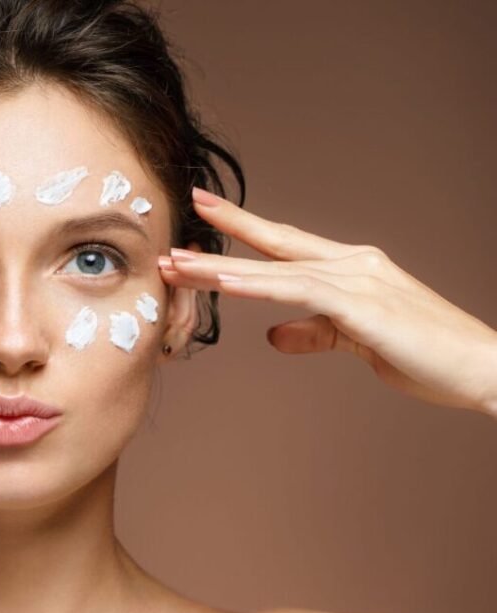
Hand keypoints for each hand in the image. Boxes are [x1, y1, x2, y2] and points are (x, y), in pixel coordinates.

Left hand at [159, 187, 496, 417]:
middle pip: (273, 246)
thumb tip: (272, 337)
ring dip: (221, 267)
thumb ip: (315, 333)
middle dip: (221, 235)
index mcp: (350, 269)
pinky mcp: (362, 305)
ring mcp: (357, 280)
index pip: (285, 243)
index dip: (243, 228)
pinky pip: (298, 291)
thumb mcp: (358, 341)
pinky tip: (223, 283)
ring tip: (177, 266)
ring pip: (275, 268)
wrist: (484, 369)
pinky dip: (257, 286)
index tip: (205, 213)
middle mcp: (351, 264)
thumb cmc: (427, 356)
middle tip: (175, 225)